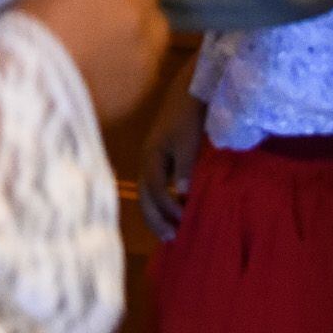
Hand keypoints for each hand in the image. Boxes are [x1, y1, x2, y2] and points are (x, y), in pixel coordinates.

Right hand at [14, 0, 167, 124]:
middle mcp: (140, 9)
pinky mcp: (148, 84)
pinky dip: (134, 59)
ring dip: (137, 24)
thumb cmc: (24, 37)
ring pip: (154, 24)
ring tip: (110, 37)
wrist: (29, 99)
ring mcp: (148, 49)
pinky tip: (110, 68)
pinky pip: (149, 60)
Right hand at [138, 84, 205, 240]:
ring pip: (148, 194)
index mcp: (150, 157)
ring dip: (157, 214)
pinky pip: (155, 188)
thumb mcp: (188, 143)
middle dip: (155, 219)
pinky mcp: (159, 160)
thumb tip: (181, 195)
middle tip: (171, 239)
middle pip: (145, 197)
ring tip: (170, 232)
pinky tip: (173, 211)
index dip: (167, 208)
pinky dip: (162, 203)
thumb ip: (184, 168)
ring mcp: (151, 161)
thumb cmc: (187, 118)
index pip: (155, 190)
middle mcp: (146, 162)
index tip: (183, 221)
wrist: (187, 94)